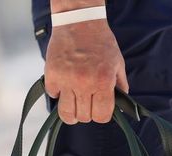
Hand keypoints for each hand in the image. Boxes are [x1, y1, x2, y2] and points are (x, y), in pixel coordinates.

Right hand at [44, 1, 127, 124]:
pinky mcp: (51, 75)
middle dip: (87, 113)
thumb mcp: (118, 63)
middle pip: (83, 117)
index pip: (101, 116)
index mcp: (103, 82)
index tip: (99, 109)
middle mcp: (84, 84)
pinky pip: (53, 95)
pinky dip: (58, 93)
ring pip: (66, 113)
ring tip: (74, 102)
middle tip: (87, 102)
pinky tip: (64, 84)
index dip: (101, 115)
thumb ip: (120, 86)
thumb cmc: (100, 41)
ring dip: (71, 111)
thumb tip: (120, 106)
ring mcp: (66, 80)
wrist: (79, 22)